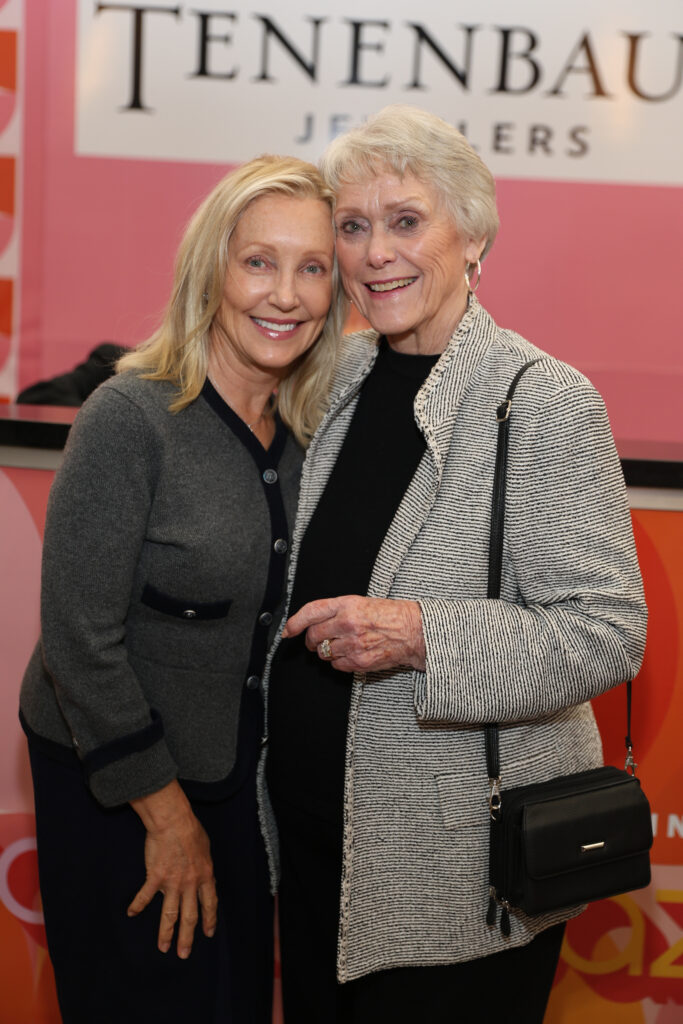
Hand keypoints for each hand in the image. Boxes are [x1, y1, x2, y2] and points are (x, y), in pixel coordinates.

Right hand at [128, 781, 216, 958]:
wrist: (174, 822)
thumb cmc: (191, 830)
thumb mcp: (206, 849)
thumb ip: (204, 866)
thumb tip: (204, 875)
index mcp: (205, 875)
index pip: (209, 903)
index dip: (209, 920)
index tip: (207, 933)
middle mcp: (190, 883)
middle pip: (190, 916)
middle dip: (187, 937)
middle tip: (184, 954)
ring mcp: (172, 883)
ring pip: (169, 914)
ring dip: (166, 933)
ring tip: (163, 947)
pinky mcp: (155, 877)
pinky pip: (145, 896)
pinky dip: (137, 905)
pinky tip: (131, 913)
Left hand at [282, 595, 425, 672]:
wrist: (413, 631)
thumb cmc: (388, 615)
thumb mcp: (360, 602)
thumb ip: (335, 610)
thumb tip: (311, 622)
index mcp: (347, 604)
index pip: (311, 612)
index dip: (294, 623)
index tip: (288, 630)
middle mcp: (348, 623)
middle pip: (314, 636)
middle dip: (311, 640)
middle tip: (316, 640)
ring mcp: (354, 644)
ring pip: (323, 653)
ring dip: (326, 651)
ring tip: (341, 645)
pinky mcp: (360, 662)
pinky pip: (337, 665)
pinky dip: (339, 662)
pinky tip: (351, 654)